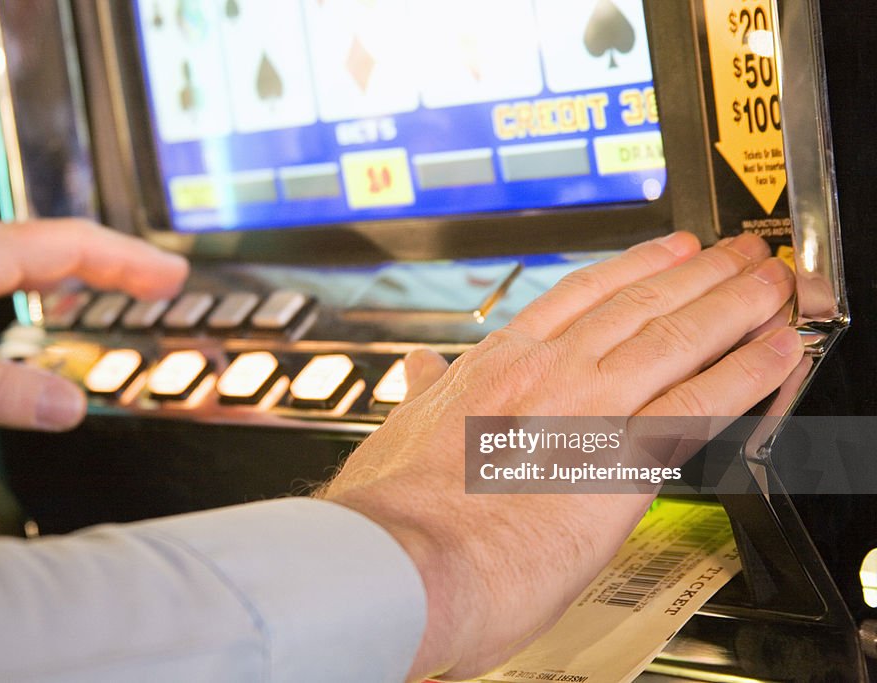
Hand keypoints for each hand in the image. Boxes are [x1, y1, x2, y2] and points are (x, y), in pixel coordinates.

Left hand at [0, 217, 187, 430]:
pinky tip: (32, 296)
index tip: (172, 277)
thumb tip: (70, 406)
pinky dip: (39, 276)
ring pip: (26, 248)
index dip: (127, 261)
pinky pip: (0, 263)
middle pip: (56, 238)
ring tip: (114, 284)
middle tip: (162, 281)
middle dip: (115, 259)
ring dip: (79, 264)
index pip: (70, 246)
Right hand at [321, 232, 801, 680]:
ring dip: (732, 306)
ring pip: (675, 339)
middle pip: (638, 306)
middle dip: (696, 274)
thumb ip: (423, 394)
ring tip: (769, 282)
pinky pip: (699, 404)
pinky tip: (775, 353)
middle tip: (736, 251)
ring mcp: (588, 410)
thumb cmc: (396, 508)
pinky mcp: (622, 461)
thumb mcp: (400, 431)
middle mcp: (548, 374)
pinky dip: (745, 374)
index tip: (665, 250)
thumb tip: (420, 369)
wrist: (405, 554)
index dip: (632, 268)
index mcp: (496, 367)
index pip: (577, 298)